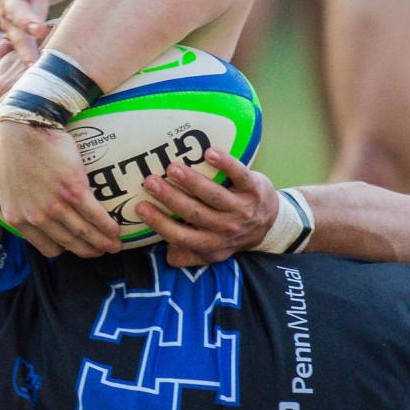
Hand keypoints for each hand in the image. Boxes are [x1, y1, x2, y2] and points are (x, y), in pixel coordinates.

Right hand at [0, 0, 82, 64]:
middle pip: (14, 9)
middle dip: (25, 20)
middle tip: (38, 29)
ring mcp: (10, 16)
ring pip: (12, 33)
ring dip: (22, 47)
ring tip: (34, 63)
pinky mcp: (14, 32)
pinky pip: (16, 48)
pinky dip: (22, 59)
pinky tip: (34, 74)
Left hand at [0, 119, 120, 257]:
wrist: (21, 124)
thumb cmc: (2, 144)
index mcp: (16, 216)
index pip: (45, 245)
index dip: (63, 248)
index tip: (73, 245)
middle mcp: (37, 216)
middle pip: (68, 242)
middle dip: (87, 250)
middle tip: (100, 251)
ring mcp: (56, 205)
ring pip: (84, 232)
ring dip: (102, 242)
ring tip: (114, 245)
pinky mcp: (75, 190)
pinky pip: (95, 215)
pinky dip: (107, 225)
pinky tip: (116, 230)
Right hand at [135, 150, 277, 267]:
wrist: (269, 223)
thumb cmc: (230, 234)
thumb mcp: (212, 253)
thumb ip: (188, 255)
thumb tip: (166, 254)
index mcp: (210, 244)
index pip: (179, 235)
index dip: (158, 222)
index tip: (139, 207)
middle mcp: (225, 228)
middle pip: (193, 212)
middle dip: (170, 197)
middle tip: (150, 181)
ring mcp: (241, 208)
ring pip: (213, 195)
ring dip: (192, 181)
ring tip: (172, 168)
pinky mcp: (254, 189)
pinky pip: (239, 175)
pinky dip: (225, 164)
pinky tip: (209, 153)